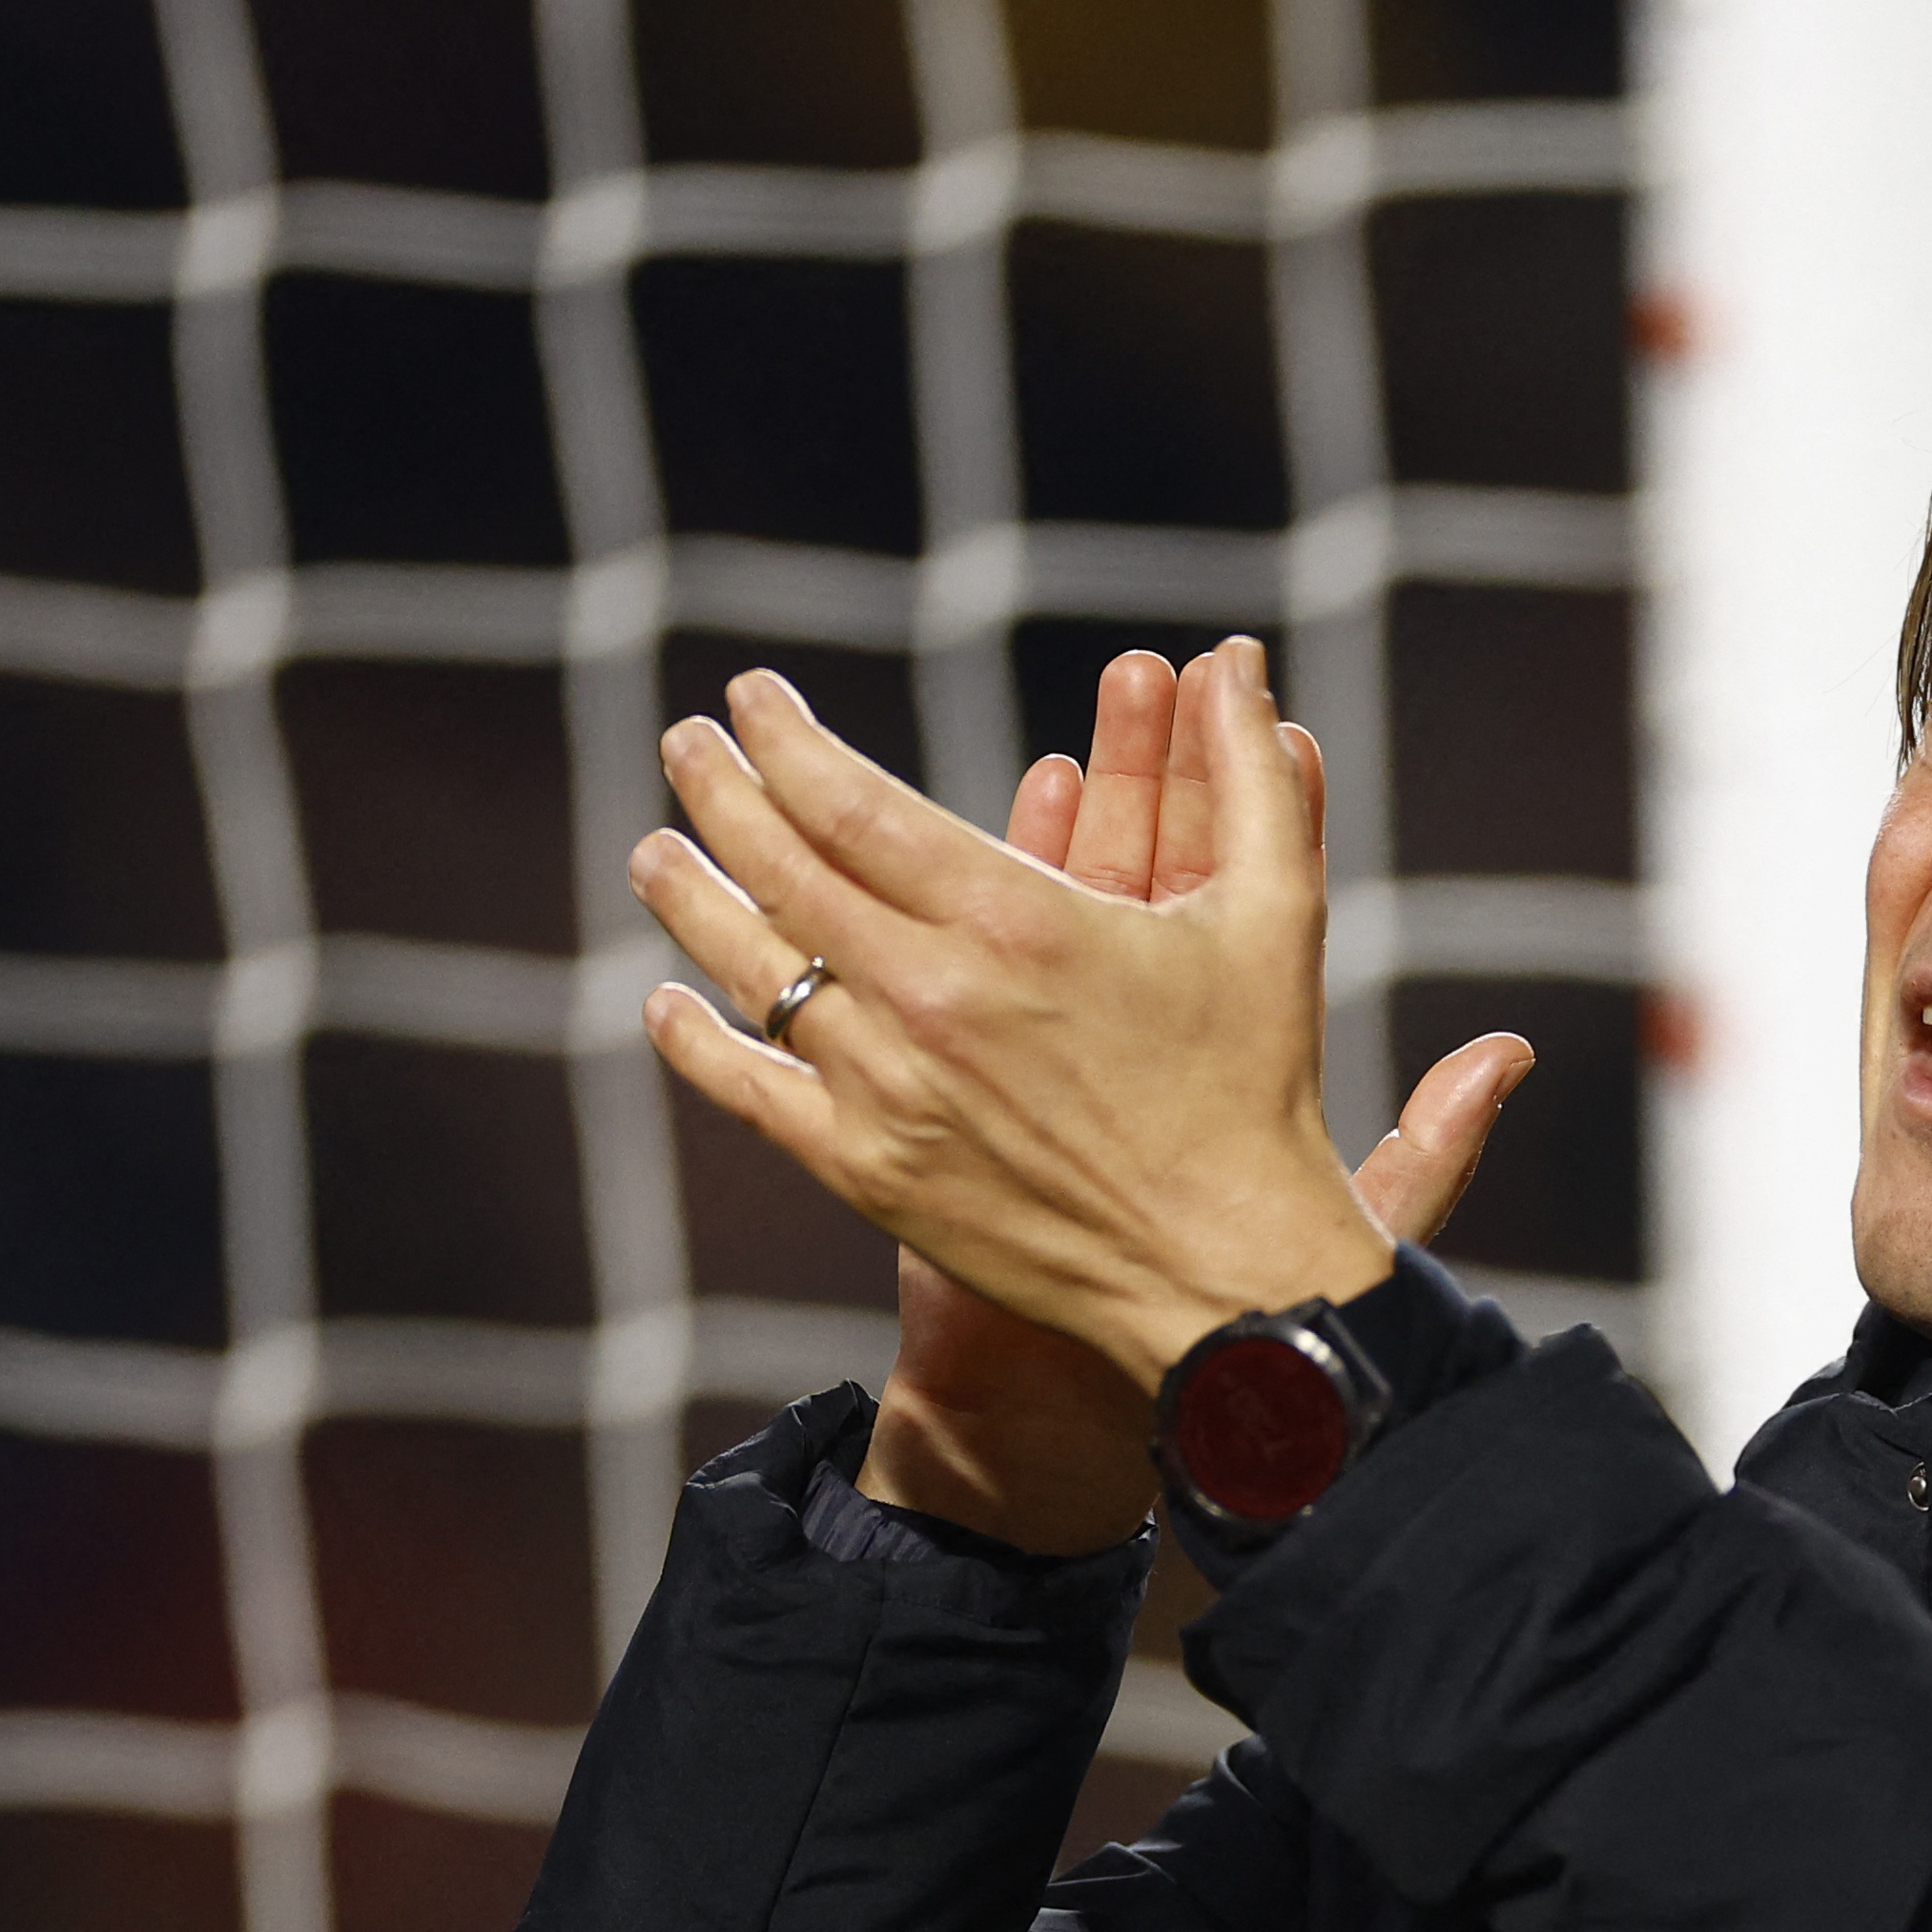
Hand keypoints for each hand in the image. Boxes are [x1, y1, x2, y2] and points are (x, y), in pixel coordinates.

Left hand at [656, 646, 1529, 1552]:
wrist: (1228, 1269)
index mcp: (1016, 920)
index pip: (849, 802)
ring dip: (689, 896)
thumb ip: (1250, 779)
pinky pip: (750, 1093)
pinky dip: (696, 1041)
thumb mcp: (1275, 915)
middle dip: (719, 789)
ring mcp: (890, 1089)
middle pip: (780, 867)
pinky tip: (668, 1002)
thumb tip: (1241, 662)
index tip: (751, 701)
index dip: (784, 741)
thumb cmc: (1257, 1085)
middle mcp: (933, 996)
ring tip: (657, 847)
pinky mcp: (872, 1173)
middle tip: (685, 744)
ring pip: (751, 969)